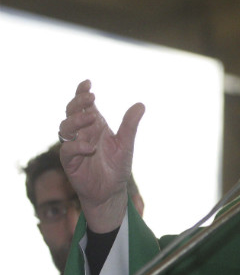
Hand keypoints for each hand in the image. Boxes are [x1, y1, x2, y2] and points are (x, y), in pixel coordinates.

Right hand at [59, 80, 144, 231]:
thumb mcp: (126, 143)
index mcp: (94, 125)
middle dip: (78, 103)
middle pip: (71, 112)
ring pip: (64, 128)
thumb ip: (130, 125)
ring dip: (76, 121)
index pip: (84, 105)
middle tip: (91, 98)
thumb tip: (141, 104)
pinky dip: (77, 146)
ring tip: (92, 119)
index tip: (88, 83)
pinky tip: (90, 147)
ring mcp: (74, 146)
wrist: (111, 190)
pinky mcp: (70, 162)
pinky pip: (67, 150)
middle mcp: (82, 132)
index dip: (81, 92)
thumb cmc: (117, 165)